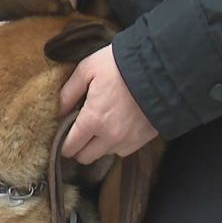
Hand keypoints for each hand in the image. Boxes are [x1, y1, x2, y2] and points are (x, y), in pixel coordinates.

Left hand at [59, 45, 158, 164]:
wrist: (163, 67)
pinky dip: (118, 142)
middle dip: (79, 147)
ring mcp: (129, 140)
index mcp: (93, 120)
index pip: (70, 147)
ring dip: (99, 145)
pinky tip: (118, 125)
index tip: (63, 135)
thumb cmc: (122, 64)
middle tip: (80, 131)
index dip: (63, 143)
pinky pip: (124, 150)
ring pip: (105, 154)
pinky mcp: (144, 139)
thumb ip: (69, 91)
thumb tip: (58, 110)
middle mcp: (110, 136)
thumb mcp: (88, 68)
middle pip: (85, 157)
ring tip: (102, 124)